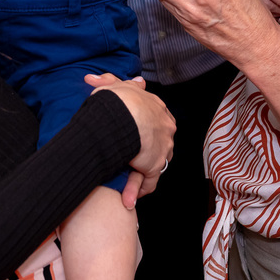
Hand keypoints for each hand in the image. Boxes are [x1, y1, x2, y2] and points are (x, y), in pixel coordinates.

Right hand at [84, 73, 175, 208]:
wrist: (124, 114)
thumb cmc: (117, 99)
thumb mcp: (116, 85)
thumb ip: (119, 82)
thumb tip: (135, 81)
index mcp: (157, 109)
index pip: (151, 123)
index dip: (139, 132)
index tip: (125, 139)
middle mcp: (163, 130)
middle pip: (151, 146)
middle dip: (138, 157)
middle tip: (122, 164)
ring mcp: (161, 149)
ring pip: (149, 166)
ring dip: (135, 178)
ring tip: (123, 192)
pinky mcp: (154, 166)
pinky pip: (147, 182)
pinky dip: (137, 190)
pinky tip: (127, 198)